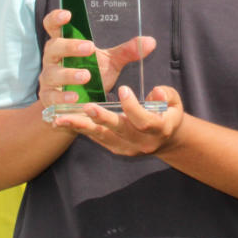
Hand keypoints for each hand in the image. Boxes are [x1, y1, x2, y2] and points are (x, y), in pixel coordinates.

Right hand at [37, 9, 155, 108]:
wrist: (78, 105)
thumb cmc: (91, 76)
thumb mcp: (110, 63)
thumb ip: (127, 52)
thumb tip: (151, 41)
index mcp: (64, 44)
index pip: (52, 26)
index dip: (56, 18)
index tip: (67, 14)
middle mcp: (53, 59)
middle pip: (54, 47)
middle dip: (70, 47)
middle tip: (89, 48)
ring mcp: (48, 79)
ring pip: (52, 73)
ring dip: (69, 74)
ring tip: (86, 76)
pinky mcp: (49, 99)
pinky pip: (52, 97)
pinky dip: (63, 98)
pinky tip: (76, 98)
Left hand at [53, 85, 184, 156]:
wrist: (167, 139)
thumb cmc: (169, 113)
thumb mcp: (174, 101)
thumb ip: (165, 95)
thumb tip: (155, 91)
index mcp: (160, 129)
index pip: (145, 120)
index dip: (133, 107)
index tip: (122, 89)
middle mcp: (143, 143)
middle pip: (121, 131)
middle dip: (104, 119)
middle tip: (88, 107)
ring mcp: (128, 148)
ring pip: (104, 137)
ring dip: (83, 127)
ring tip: (62, 119)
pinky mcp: (117, 149)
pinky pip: (98, 138)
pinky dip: (81, 129)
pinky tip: (64, 121)